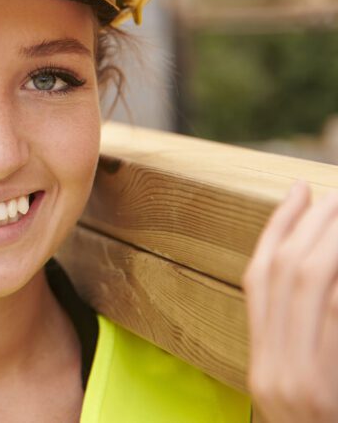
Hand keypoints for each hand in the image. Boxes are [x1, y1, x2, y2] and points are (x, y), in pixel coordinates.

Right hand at [244, 181, 337, 421]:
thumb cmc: (326, 422)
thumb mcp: (315, 395)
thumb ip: (313, 350)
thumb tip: (323, 283)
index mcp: (269, 374)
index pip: (260, 284)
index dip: (277, 232)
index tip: (296, 193)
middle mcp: (277, 374)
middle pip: (284, 277)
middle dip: (308, 226)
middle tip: (329, 190)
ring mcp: (302, 382)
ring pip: (308, 285)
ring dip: (328, 240)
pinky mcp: (323, 386)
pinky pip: (333, 311)